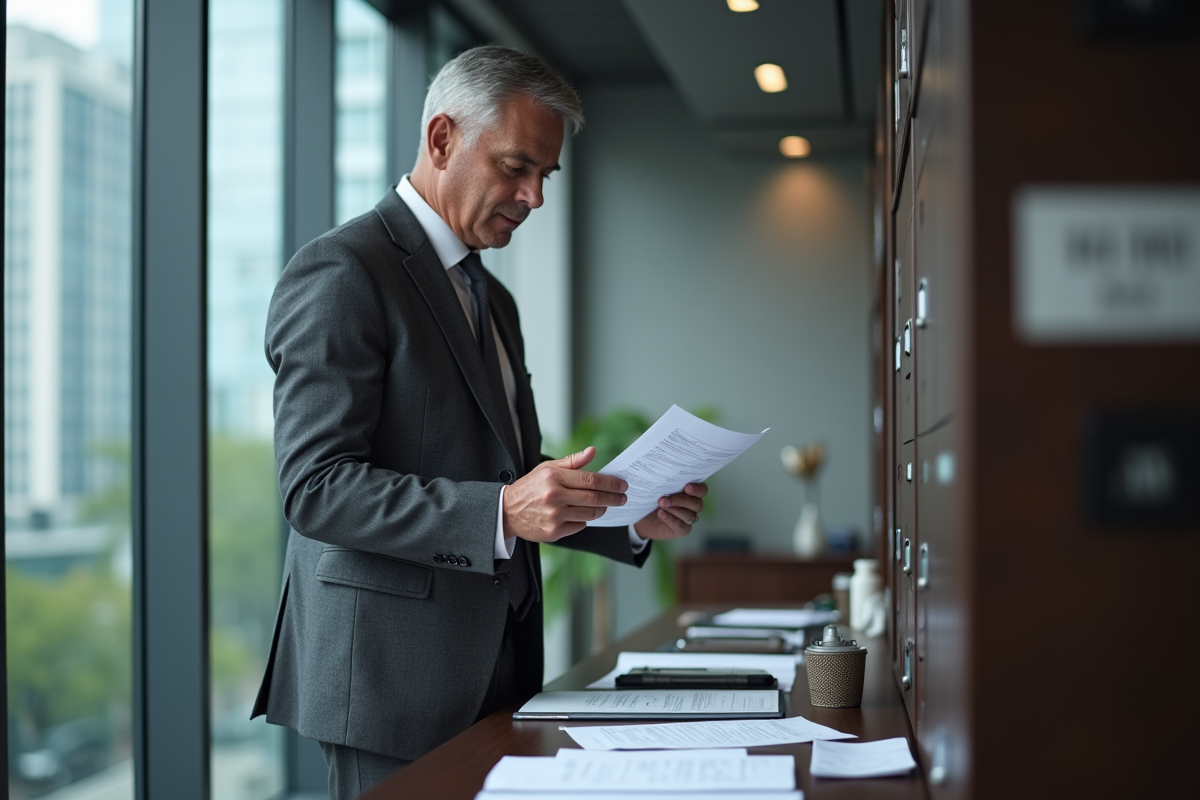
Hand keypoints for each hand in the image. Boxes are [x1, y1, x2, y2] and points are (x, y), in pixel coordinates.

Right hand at [502, 447, 628, 542]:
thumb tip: (593, 451)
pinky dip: (585, 520)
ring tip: (606, 506)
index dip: (610, 483)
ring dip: (601, 510)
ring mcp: (554, 515)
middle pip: (593, 498)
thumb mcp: (547, 469)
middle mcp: (554, 496)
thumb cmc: (531, 487)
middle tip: (623, 498)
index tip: (622, 485)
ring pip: (589, 514)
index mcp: (553, 477)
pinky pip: (579, 526)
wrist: (507, 511)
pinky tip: (584, 515)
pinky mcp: (553, 531)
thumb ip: (572, 461)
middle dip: (613, 498)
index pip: (590, 479)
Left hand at [633, 482, 707, 540]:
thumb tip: (663, 474)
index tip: (687, 487)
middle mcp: (693, 505)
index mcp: (692, 492)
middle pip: (696, 503)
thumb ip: (666, 483)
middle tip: (664, 499)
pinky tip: (661, 514)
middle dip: (681, 500)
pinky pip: (681, 526)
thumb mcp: (659, 488)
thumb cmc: (654, 498)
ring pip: (689, 515)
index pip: (702, 490)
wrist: (644, 517)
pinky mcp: (682, 530)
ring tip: (661, 505)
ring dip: (674, 509)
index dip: (697, 489)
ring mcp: (689, 518)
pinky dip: (671, 519)